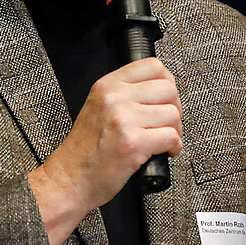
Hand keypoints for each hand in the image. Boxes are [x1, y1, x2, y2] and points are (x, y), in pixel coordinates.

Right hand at [29, 58, 181, 244]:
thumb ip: (123, 94)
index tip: (165, 98)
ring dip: (175, 130)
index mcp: (107, 86)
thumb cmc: (84, 150)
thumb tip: (159, 91)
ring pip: (173, 114)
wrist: (69, 178)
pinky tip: (164, 152)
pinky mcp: (133, 143)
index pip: (152, 66)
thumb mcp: (97, 107)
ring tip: (162, 140)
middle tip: (166, 124)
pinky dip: (174, 147)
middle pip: (168, 89)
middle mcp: (115, 98)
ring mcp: (124, 120)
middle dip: (174, 109)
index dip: (167, 82)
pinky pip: (171, 137)